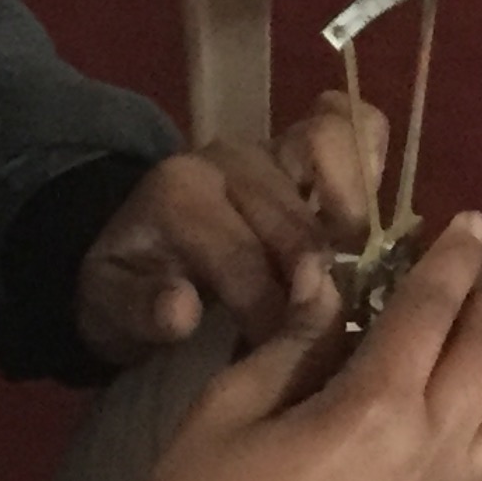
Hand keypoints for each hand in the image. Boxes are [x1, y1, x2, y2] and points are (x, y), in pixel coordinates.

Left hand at [75, 95, 388, 363]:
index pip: (242, 258)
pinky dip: (370, 166)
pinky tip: (368, 226)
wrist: (136, 245)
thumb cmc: (130, 283)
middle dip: (313, 283)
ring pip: (333, 155)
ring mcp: (272, 145)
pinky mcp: (305, 144)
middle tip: (320, 330)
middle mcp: (227, 157)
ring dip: (352, 222)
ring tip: (355, 276)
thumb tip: (182, 309)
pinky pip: (356, 125)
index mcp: (179, 193)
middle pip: (296, 221)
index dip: (268, 313)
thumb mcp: (110, 307)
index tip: (279, 355)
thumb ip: (140, 309)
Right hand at [130, 211, 481, 480]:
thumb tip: (331, 280)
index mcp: (376, 409)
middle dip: (481, 305)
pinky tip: (440, 407)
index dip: (455, 257)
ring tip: (458, 348)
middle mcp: (427, 453)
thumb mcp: (233, 401)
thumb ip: (298, 336)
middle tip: (454, 283)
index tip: (471, 221)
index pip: (435, 310)